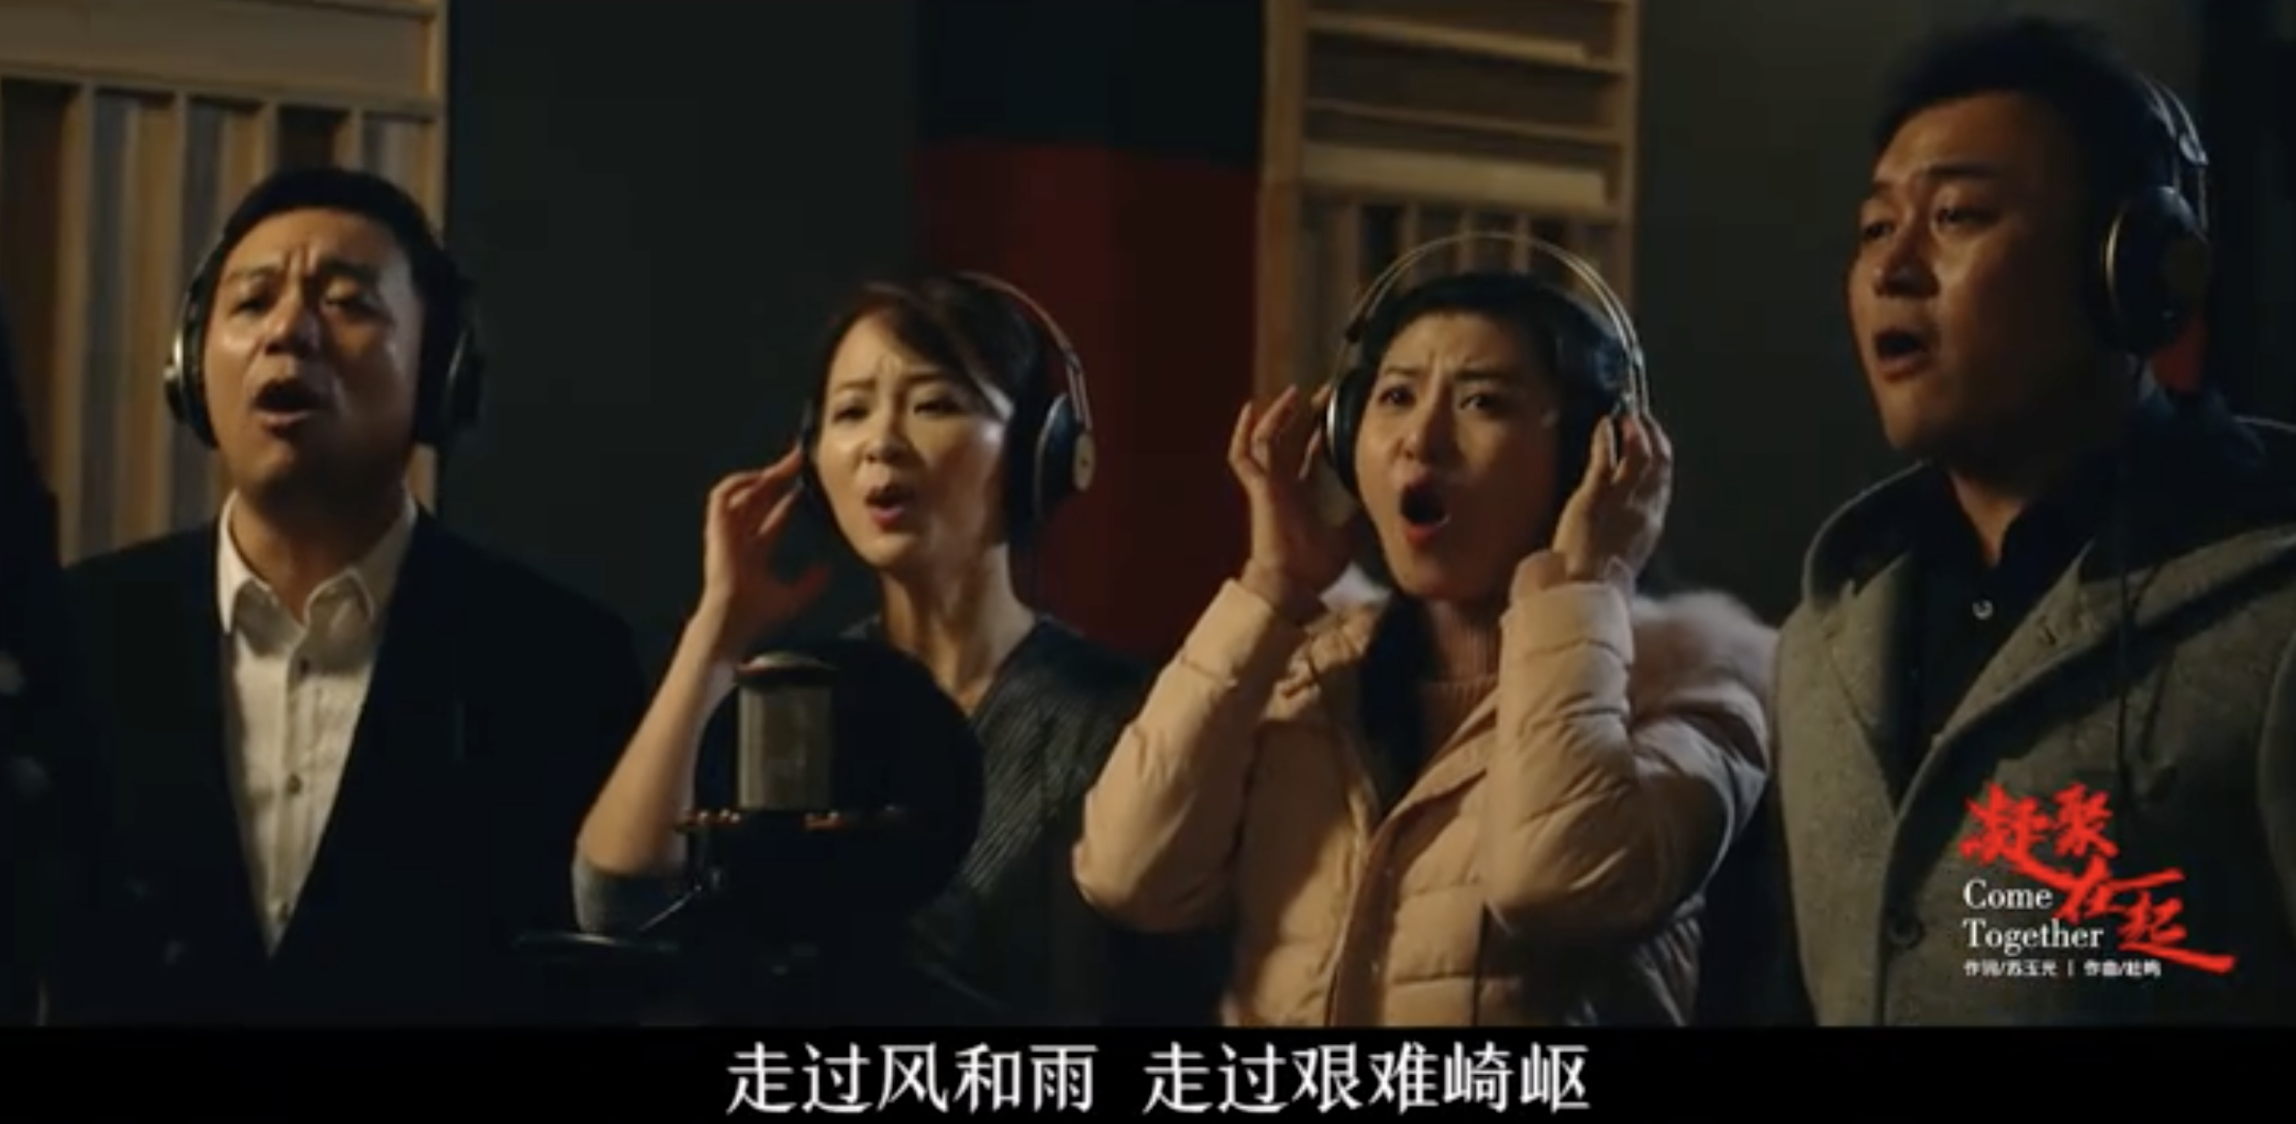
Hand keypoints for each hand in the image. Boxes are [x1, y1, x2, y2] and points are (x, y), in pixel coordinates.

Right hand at [690, 450, 831, 661]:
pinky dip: (738, 484)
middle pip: (760, 501)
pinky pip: (721, 497)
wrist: (735, 619)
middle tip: (802, 461)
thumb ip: (811, 583)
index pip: (773, 520)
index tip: (807, 487)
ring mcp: (728, 533)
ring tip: (786, 465)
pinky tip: (761, 477)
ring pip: (743, 495)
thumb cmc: (759, 614)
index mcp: (755, 554)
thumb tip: (829, 569)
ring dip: (762, 477)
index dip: (789, 502)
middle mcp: (740, 539)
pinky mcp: (717, 528)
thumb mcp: (795, 597)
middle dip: (780, 480)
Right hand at [1230, 385, 1349, 621]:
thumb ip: (1362, 515)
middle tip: (1324, 392)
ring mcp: (1268, 485)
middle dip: (1305, 414)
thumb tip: (1390, 501)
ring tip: (1294, 394)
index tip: (1337, 413)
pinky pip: (1246, 454)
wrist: (1292, 583)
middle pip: (1289, 440)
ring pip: (1265, 441)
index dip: (1321, 433)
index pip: (1309, 455)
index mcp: (1301, 494)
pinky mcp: (1259, 487)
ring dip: (1278, 416)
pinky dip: (1246, 432)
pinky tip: (1252, 410)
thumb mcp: (1351, 533)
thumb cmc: (1315, 567)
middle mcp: (1282, 485)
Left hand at [1551, 411, 1671, 584]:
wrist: (1586, 588)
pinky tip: (1604, 425)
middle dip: (1654, 436)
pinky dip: (1607, 437)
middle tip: (1644, 418)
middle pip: (1659, 462)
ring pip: (1639, 453)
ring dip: (1635, 430)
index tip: (1656, 444)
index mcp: (1651, 526)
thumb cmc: (1598, 584)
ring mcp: (1621, 498)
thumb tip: (1620, 540)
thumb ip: (1626, 543)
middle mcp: (1644, 508)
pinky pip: (1606, 456)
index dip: (1661, 459)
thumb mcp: (1622, 562)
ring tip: (1628, 415)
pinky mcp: (1595, 494)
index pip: (1663, 484)